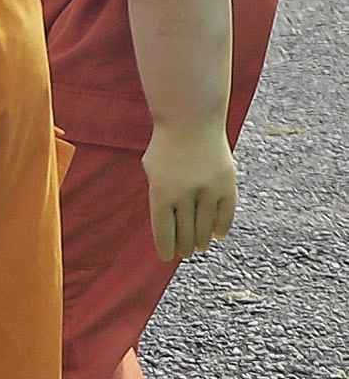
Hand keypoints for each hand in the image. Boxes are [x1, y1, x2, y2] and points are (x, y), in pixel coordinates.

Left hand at [141, 117, 237, 262]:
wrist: (192, 121)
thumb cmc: (166, 147)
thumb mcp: (152, 170)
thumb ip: (160, 195)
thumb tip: (169, 224)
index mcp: (161, 193)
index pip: (164, 231)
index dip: (166, 247)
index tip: (167, 258)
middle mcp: (185, 195)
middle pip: (185, 231)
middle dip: (183, 246)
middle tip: (184, 253)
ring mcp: (208, 190)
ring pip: (205, 226)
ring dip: (201, 240)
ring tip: (198, 247)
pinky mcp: (227, 184)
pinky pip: (226, 213)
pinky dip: (221, 226)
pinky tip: (217, 235)